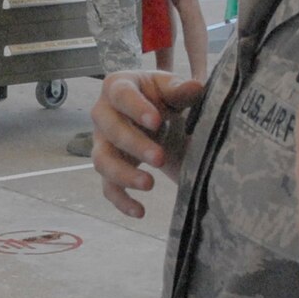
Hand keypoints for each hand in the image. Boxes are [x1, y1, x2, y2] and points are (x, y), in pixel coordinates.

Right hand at [92, 70, 205, 218]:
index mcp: (117, 86)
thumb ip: (180, 89)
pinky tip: (140, 211)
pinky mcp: (108, 167)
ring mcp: (101, 142)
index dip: (136, 109)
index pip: (121, 96)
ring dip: (124, 175)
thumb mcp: (170, 88)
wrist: (154, 114)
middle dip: (134, 145)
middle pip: (110, 130)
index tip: (157, 122)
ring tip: (150, 184)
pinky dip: (121, 201)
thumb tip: (196, 87)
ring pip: (102, 161)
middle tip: (160, 158)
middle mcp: (102, 114)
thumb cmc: (160, 96)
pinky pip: (107, 186)